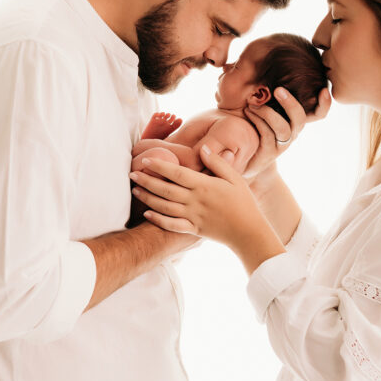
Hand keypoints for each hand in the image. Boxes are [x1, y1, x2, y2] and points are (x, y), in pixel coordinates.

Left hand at [129, 146, 270, 251]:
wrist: (248, 232)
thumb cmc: (243, 202)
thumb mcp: (235, 178)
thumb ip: (218, 163)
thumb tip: (203, 149)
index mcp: (204, 186)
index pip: (177, 173)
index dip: (160, 165)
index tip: (146, 159)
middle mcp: (195, 201)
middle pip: (165, 189)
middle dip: (146, 180)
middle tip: (131, 174)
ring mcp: (193, 216)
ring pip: (164, 206)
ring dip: (148, 198)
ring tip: (135, 190)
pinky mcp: (193, 229)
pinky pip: (172, 224)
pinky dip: (158, 220)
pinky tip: (147, 213)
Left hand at [242, 85, 331, 179]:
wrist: (239, 152)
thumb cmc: (250, 122)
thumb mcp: (258, 101)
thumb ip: (261, 84)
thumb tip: (257, 57)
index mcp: (294, 119)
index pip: (318, 113)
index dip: (324, 104)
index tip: (323, 89)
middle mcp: (292, 132)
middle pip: (299, 118)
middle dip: (291, 102)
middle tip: (278, 89)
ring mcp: (281, 144)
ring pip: (283, 127)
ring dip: (268, 112)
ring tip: (252, 103)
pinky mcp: (269, 153)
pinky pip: (267, 135)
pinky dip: (258, 121)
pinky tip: (247, 111)